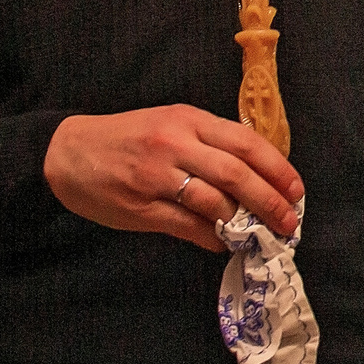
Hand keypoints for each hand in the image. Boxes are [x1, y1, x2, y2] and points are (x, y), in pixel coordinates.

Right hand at [44, 106, 302, 253]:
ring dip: (244, 224)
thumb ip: (209, 142)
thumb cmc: (128, 137)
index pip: (245, 142)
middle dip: (270, 200)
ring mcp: (156, 177)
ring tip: (261, 236)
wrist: (67, 152)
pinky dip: (212, 238)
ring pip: (214, 202)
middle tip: (289, 221)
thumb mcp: (170, 123)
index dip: (277, 168)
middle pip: (237, 173)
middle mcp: (175, 144)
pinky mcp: (141, 207)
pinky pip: (187, 226)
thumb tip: (257, 173)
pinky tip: (225, 244)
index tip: (296, 190)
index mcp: (188, 120)